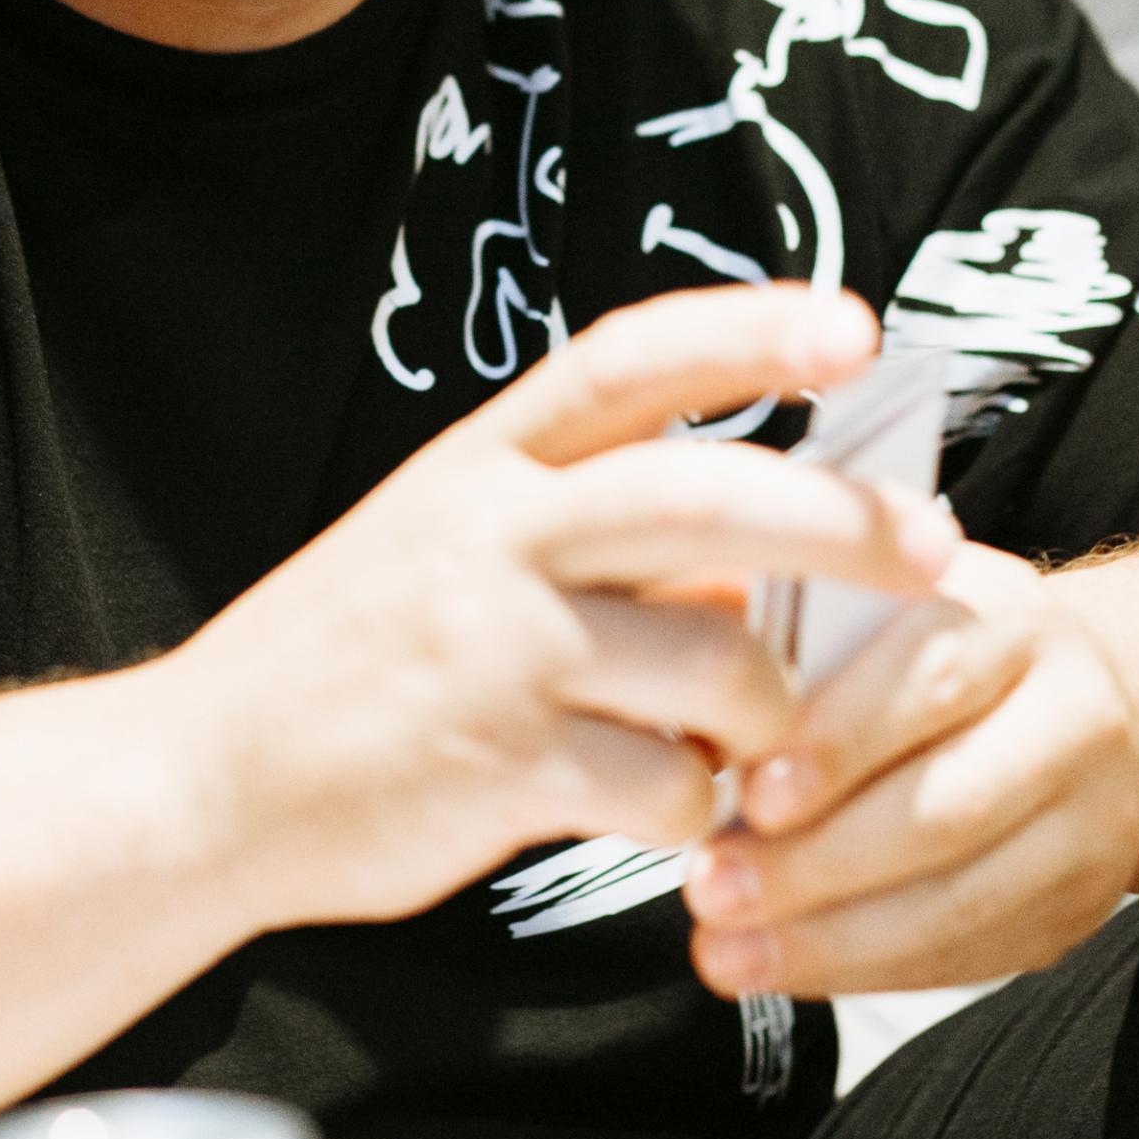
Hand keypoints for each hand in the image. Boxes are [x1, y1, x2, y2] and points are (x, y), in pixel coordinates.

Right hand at [167, 286, 961, 931]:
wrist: (202, 780)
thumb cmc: (350, 661)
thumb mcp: (450, 551)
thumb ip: (592, 540)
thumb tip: (759, 569)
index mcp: (480, 463)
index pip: (626, 361)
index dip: (744, 331)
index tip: (851, 324)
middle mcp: (491, 536)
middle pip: (705, 499)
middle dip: (843, 521)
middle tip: (937, 547)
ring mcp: (495, 651)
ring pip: (717, 664)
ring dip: (768, 716)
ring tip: (745, 743)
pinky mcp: (501, 768)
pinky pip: (672, 786)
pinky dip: (698, 811)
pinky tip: (665, 813)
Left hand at [683, 541, 1138, 994]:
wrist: (1100, 702)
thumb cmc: (943, 648)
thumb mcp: (891, 601)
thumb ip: (804, 628)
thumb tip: (696, 696)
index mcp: (1013, 620)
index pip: (931, 675)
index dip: (840, 740)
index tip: (752, 792)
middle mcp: (1072, 717)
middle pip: (947, 806)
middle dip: (817, 861)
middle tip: (710, 889)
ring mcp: (1089, 821)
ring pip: (960, 899)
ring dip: (830, 939)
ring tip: (726, 948)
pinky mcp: (1079, 905)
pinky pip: (970, 954)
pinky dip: (867, 970)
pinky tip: (784, 966)